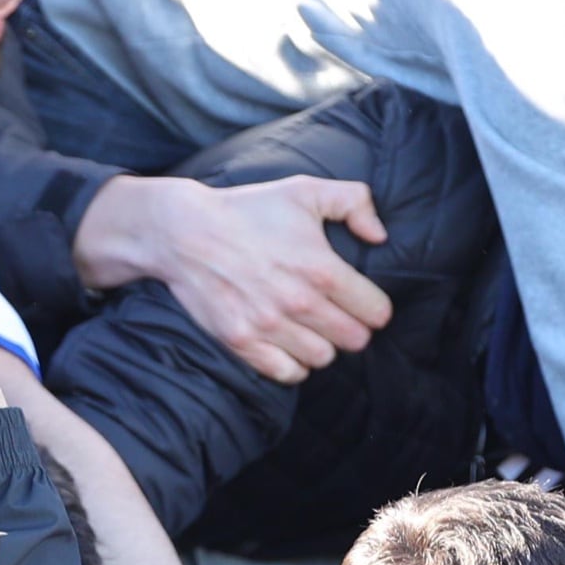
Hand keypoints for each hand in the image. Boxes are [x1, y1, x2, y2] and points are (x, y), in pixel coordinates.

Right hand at [76, 173, 392, 384]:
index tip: (363, 301)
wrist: (185, 232)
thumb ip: (354, 202)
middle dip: (353, 328)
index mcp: (322, 268)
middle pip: (354, 340)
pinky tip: (289, 345)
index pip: (376, 312)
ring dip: (323, 346)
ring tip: (313, 329)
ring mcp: (269, 326)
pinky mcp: (242, 342)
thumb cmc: (248, 209)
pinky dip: (294, 364)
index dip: (375, 307)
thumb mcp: (306, 190)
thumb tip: (379, 236)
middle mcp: (299, 303)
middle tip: (339, 315)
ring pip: (323, 359)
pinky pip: (287, 373)